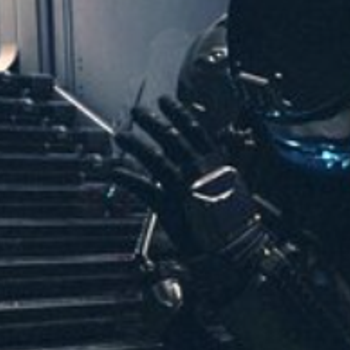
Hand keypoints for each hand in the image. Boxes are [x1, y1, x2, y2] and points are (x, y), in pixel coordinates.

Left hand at [114, 96, 263, 262]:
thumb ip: (226, 165)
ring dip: (134, 144)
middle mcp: (198, 169)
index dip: (178, 113)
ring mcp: (183, 186)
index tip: (165, 101)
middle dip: (151, 122)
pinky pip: (142, 186)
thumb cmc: (236, 222)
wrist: (234, 249)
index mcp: (216, 162)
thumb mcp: (235, 186)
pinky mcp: (169, 205)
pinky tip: (113, 171)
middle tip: (137, 112)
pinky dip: (126, 177)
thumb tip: (231, 144)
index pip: (194, 129)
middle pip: (170, 138)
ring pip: (154, 157)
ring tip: (120, 135)